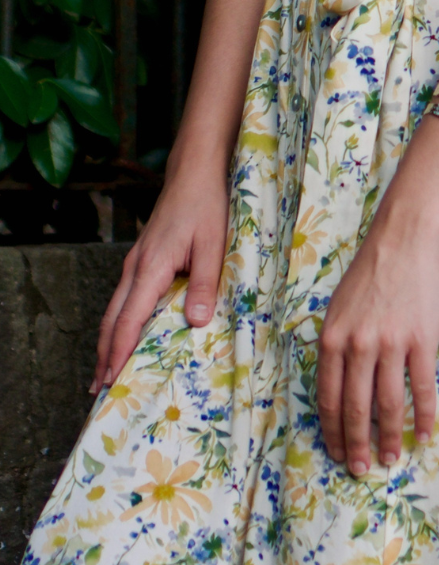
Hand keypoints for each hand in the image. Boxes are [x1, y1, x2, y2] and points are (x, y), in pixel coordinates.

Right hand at [92, 169, 228, 393]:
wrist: (194, 174)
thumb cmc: (206, 206)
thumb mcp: (212, 245)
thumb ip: (204, 283)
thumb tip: (196, 322)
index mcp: (151, 268)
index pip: (128, 319)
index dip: (118, 352)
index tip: (110, 380)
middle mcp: (136, 269)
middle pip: (111, 320)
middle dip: (104, 356)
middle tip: (98, 390)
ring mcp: (136, 264)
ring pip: (114, 310)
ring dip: (108, 341)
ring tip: (105, 372)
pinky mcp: (143, 260)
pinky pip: (124, 298)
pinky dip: (119, 323)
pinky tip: (125, 334)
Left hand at [317, 211, 438, 477]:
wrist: (402, 244)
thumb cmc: (368, 277)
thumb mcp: (336, 312)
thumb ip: (335, 350)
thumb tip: (338, 392)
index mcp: (332, 341)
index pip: (328, 399)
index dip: (333, 432)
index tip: (338, 454)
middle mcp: (357, 347)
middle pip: (355, 409)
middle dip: (356, 445)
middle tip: (360, 470)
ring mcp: (390, 344)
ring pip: (388, 405)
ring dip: (389, 438)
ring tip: (390, 459)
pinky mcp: (421, 340)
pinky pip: (422, 388)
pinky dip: (424, 415)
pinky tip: (424, 434)